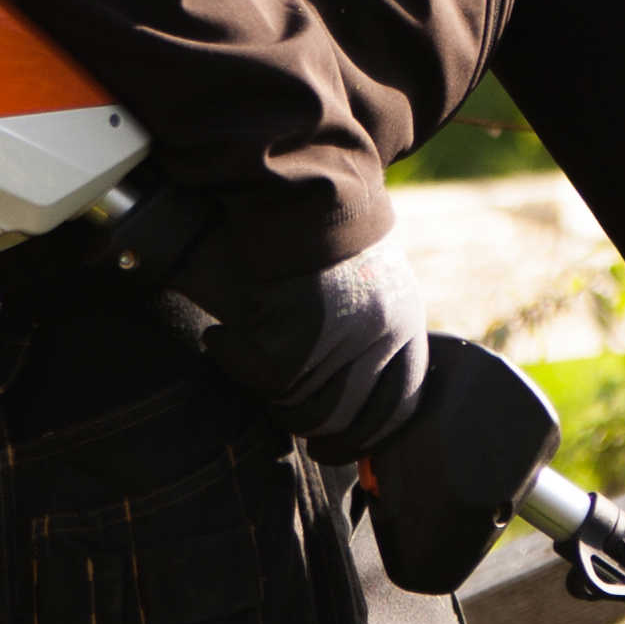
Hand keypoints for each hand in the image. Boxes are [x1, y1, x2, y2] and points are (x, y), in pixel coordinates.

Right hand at [192, 245, 430, 458]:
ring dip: (269, 395)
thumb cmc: (319, 226)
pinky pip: (263, 380)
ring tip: (246, 364)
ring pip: (302, 408)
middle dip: (313, 431)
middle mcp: (381, 339)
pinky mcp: (296, 334)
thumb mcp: (372, 278)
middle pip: (348, 421)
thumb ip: (371, 331)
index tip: (337, 442)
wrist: (293, 182)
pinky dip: (234, 361)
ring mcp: (341, 341)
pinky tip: (220, 338)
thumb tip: (348, 397)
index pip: (400, 408)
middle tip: (282, 417)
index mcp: (404, 324)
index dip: (367, 433)